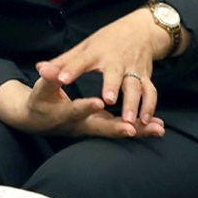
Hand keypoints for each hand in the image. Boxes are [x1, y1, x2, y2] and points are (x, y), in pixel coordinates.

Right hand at [0, 76, 163, 138]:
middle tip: (132, 129)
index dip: (86, 107)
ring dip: (137, 130)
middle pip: (101, 128)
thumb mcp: (40, 90)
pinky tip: (158, 128)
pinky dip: (140, 129)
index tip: (99, 102)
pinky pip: (122, 129)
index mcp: (65, 115)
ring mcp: (93, 127)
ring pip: (116, 130)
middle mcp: (81, 125)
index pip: (76, 111)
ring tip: (158, 129)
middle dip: (117, 128)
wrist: (40, 120)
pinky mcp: (102, 126)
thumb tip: (43, 68)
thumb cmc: (40, 102)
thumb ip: (47, 79)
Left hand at [36, 8, 168, 126]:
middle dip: (112, 86)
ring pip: (135, 86)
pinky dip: (150, 105)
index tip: (62, 79)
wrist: (141, 30)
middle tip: (107, 101)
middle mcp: (116, 61)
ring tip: (130, 120)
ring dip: (134, 103)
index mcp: (96, 53)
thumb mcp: (84, 47)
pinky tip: (145, 120)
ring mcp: (132, 69)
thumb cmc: (108, 40)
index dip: (71, 69)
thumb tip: (40, 68)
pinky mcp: (145, 76)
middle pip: (115, 74)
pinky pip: (150, 91)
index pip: (80, 60)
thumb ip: (63, 61)